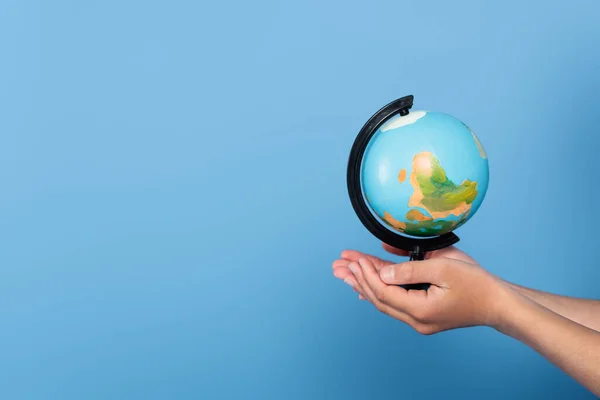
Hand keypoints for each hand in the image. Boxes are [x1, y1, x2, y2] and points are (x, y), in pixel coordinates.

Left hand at [332, 244, 512, 333]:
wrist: (498, 303)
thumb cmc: (476, 284)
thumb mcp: (443, 268)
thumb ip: (409, 270)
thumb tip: (382, 272)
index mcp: (420, 310)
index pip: (383, 292)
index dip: (366, 274)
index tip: (353, 259)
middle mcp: (416, 320)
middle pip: (378, 299)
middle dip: (357, 279)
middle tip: (338, 265)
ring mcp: (420, 320)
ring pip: (384, 302)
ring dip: (364, 285)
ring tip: (344, 273)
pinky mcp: (424, 316)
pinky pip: (395, 303)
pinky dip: (379, 292)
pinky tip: (365, 286)